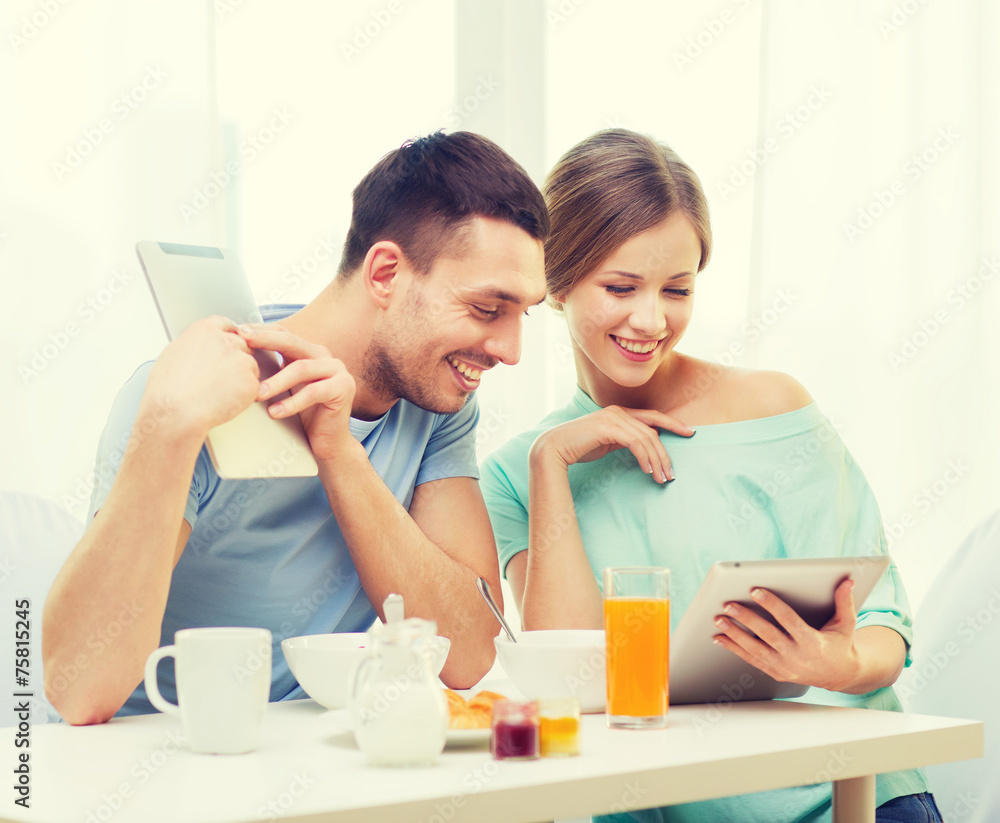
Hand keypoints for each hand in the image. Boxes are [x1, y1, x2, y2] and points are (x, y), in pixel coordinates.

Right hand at [143, 316, 261, 436]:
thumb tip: (200, 345)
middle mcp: (228, 341)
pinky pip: (254, 385)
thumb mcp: (175, 351)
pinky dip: (244, 394)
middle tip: (222, 377)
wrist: (175, 411)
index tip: (229, 347)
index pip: (227, 325)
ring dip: (241, 377)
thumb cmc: (167, 387)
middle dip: (236, 359)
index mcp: (207, 330)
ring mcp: (242, 360)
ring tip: (218, 391)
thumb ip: (196, 343)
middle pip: (243, 345)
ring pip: (250, 366)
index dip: (229, 337)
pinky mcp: (251, 381)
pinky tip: (225, 400)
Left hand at [238, 324, 355, 460]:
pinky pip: (314, 392)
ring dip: (276, 382)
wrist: (328, 442)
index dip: (261, 331)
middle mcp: (324, 356)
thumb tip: (237, 358)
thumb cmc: (302, 415)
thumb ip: (272, 370)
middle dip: (265, 340)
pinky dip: (292, 403)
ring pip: (301, 369)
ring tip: (257, 395)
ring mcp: (337, 370)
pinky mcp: (344, 388)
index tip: (237, 331)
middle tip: (243, 342)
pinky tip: (275, 412)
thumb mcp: (284, 388)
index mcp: (308, 352)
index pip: (283, 334)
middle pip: (292, 342)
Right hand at [529, 406, 693, 482]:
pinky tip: (647, 470)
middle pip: (653, 430)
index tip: (690, 432)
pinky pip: (635, 443)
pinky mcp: (608, 427)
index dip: (673, 424)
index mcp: (619, 413)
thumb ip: (623, 440)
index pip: (652, 417)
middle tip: (671, 473)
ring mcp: (613, 417)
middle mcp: (618, 412)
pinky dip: (645, 457)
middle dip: (665, 453)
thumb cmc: (578, 447)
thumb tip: (642, 450)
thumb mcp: (606, 442)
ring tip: (661, 478)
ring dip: (657, 460)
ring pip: (647, 438)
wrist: (554, 447)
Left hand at [711, 579, 861, 692]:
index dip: (772, 604)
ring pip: (755, 649)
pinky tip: (720, 638)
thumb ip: (844, 602)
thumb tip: (847, 581)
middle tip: (728, 605)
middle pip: (767, 634)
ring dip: (735, 634)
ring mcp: (785, 667)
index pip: (788, 620)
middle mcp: (797, 656)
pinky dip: (735, 649)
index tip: (755, 590)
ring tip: (719, 619)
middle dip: (746, 618)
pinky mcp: (776, 672)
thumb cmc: (839, 645)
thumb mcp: (846, 624)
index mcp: (813, 642)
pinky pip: (752, 660)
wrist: (839, 676)